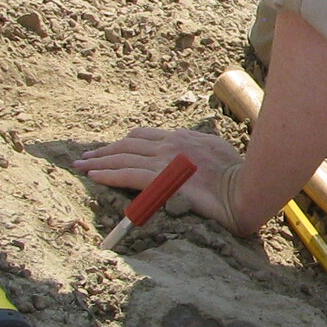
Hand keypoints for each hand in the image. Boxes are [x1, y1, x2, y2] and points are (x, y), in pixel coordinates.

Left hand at [73, 125, 246, 233]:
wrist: (244, 190)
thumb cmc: (237, 176)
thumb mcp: (216, 152)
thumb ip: (196, 148)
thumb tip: (184, 156)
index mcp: (182, 137)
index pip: (144, 136)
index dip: (123, 143)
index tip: (110, 149)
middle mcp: (170, 143)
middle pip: (128, 143)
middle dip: (105, 150)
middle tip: (86, 156)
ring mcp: (165, 159)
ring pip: (123, 157)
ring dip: (99, 161)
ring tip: (81, 165)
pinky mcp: (161, 178)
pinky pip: (126, 174)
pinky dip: (107, 174)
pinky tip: (94, 176)